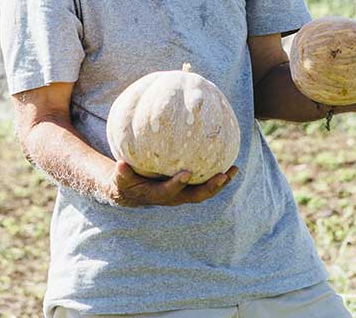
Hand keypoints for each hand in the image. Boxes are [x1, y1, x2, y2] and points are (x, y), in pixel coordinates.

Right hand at [106, 161, 238, 206]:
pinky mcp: (189, 187)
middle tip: (222, 175)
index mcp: (158, 195)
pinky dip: (217, 174)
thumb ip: (121, 173)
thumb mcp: (120, 178)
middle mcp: (175, 197)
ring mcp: (184, 193)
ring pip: (205, 190)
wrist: (133, 192)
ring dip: (220, 182)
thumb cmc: (126, 181)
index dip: (178, 184)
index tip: (186, 173)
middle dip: (210, 188)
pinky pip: (206, 181)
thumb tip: (120, 164)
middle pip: (196, 196)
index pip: (170, 192)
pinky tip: (228, 158)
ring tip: (234, 169)